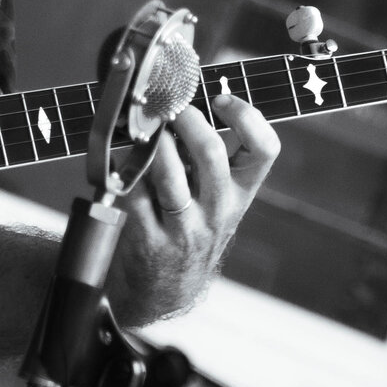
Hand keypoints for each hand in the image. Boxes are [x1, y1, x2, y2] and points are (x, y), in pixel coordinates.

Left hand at [107, 97, 278, 325]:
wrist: (169, 287)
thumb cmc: (191, 227)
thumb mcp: (215, 198)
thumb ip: (206, 158)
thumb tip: (183, 101)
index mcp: (240, 193)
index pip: (264, 150)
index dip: (246, 117)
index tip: (221, 99)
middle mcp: (218, 210)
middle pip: (211, 155)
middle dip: (187, 121)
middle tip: (170, 108)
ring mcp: (184, 228)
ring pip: (170, 176)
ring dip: (154, 145)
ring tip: (145, 130)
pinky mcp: (149, 240)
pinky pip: (134, 196)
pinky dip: (124, 172)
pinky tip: (122, 161)